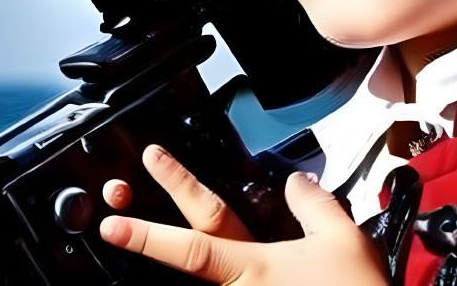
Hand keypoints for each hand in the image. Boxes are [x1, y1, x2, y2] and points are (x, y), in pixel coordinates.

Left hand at [99, 144, 390, 284]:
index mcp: (253, 267)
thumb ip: (313, 203)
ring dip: (184, 252)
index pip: (191, 242)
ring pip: (210, 278)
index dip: (149, 230)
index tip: (117, 218)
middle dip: (145, 238)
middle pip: (186, 258)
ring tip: (152, 233)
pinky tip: (232, 259)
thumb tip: (295, 181)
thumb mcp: (343, 238)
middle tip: (113, 221)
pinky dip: (223, 272)